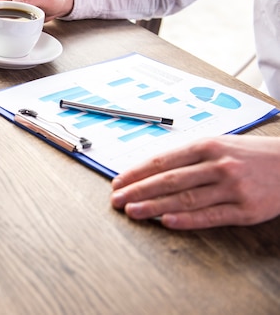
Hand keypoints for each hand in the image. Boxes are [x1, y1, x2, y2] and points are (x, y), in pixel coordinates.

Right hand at [0, 0, 73, 20]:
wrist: (59, 4)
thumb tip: (15, 1)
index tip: (6, 12)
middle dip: (1, 7)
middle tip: (12, 16)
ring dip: (4, 12)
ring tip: (17, 17)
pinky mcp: (14, 2)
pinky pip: (4, 9)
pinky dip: (8, 15)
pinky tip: (17, 18)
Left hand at [110, 135, 279, 229]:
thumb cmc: (249, 155)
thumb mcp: (218, 144)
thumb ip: (186, 156)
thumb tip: (149, 169)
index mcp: (207, 146)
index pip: (162, 161)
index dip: (137, 173)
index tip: (118, 182)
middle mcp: (218, 165)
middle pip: (169, 180)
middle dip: (138, 190)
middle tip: (117, 200)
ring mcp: (233, 188)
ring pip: (185, 199)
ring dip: (155, 207)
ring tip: (133, 212)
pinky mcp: (247, 210)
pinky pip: (211, 216)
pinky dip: (187, 220)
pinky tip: (167, 222)